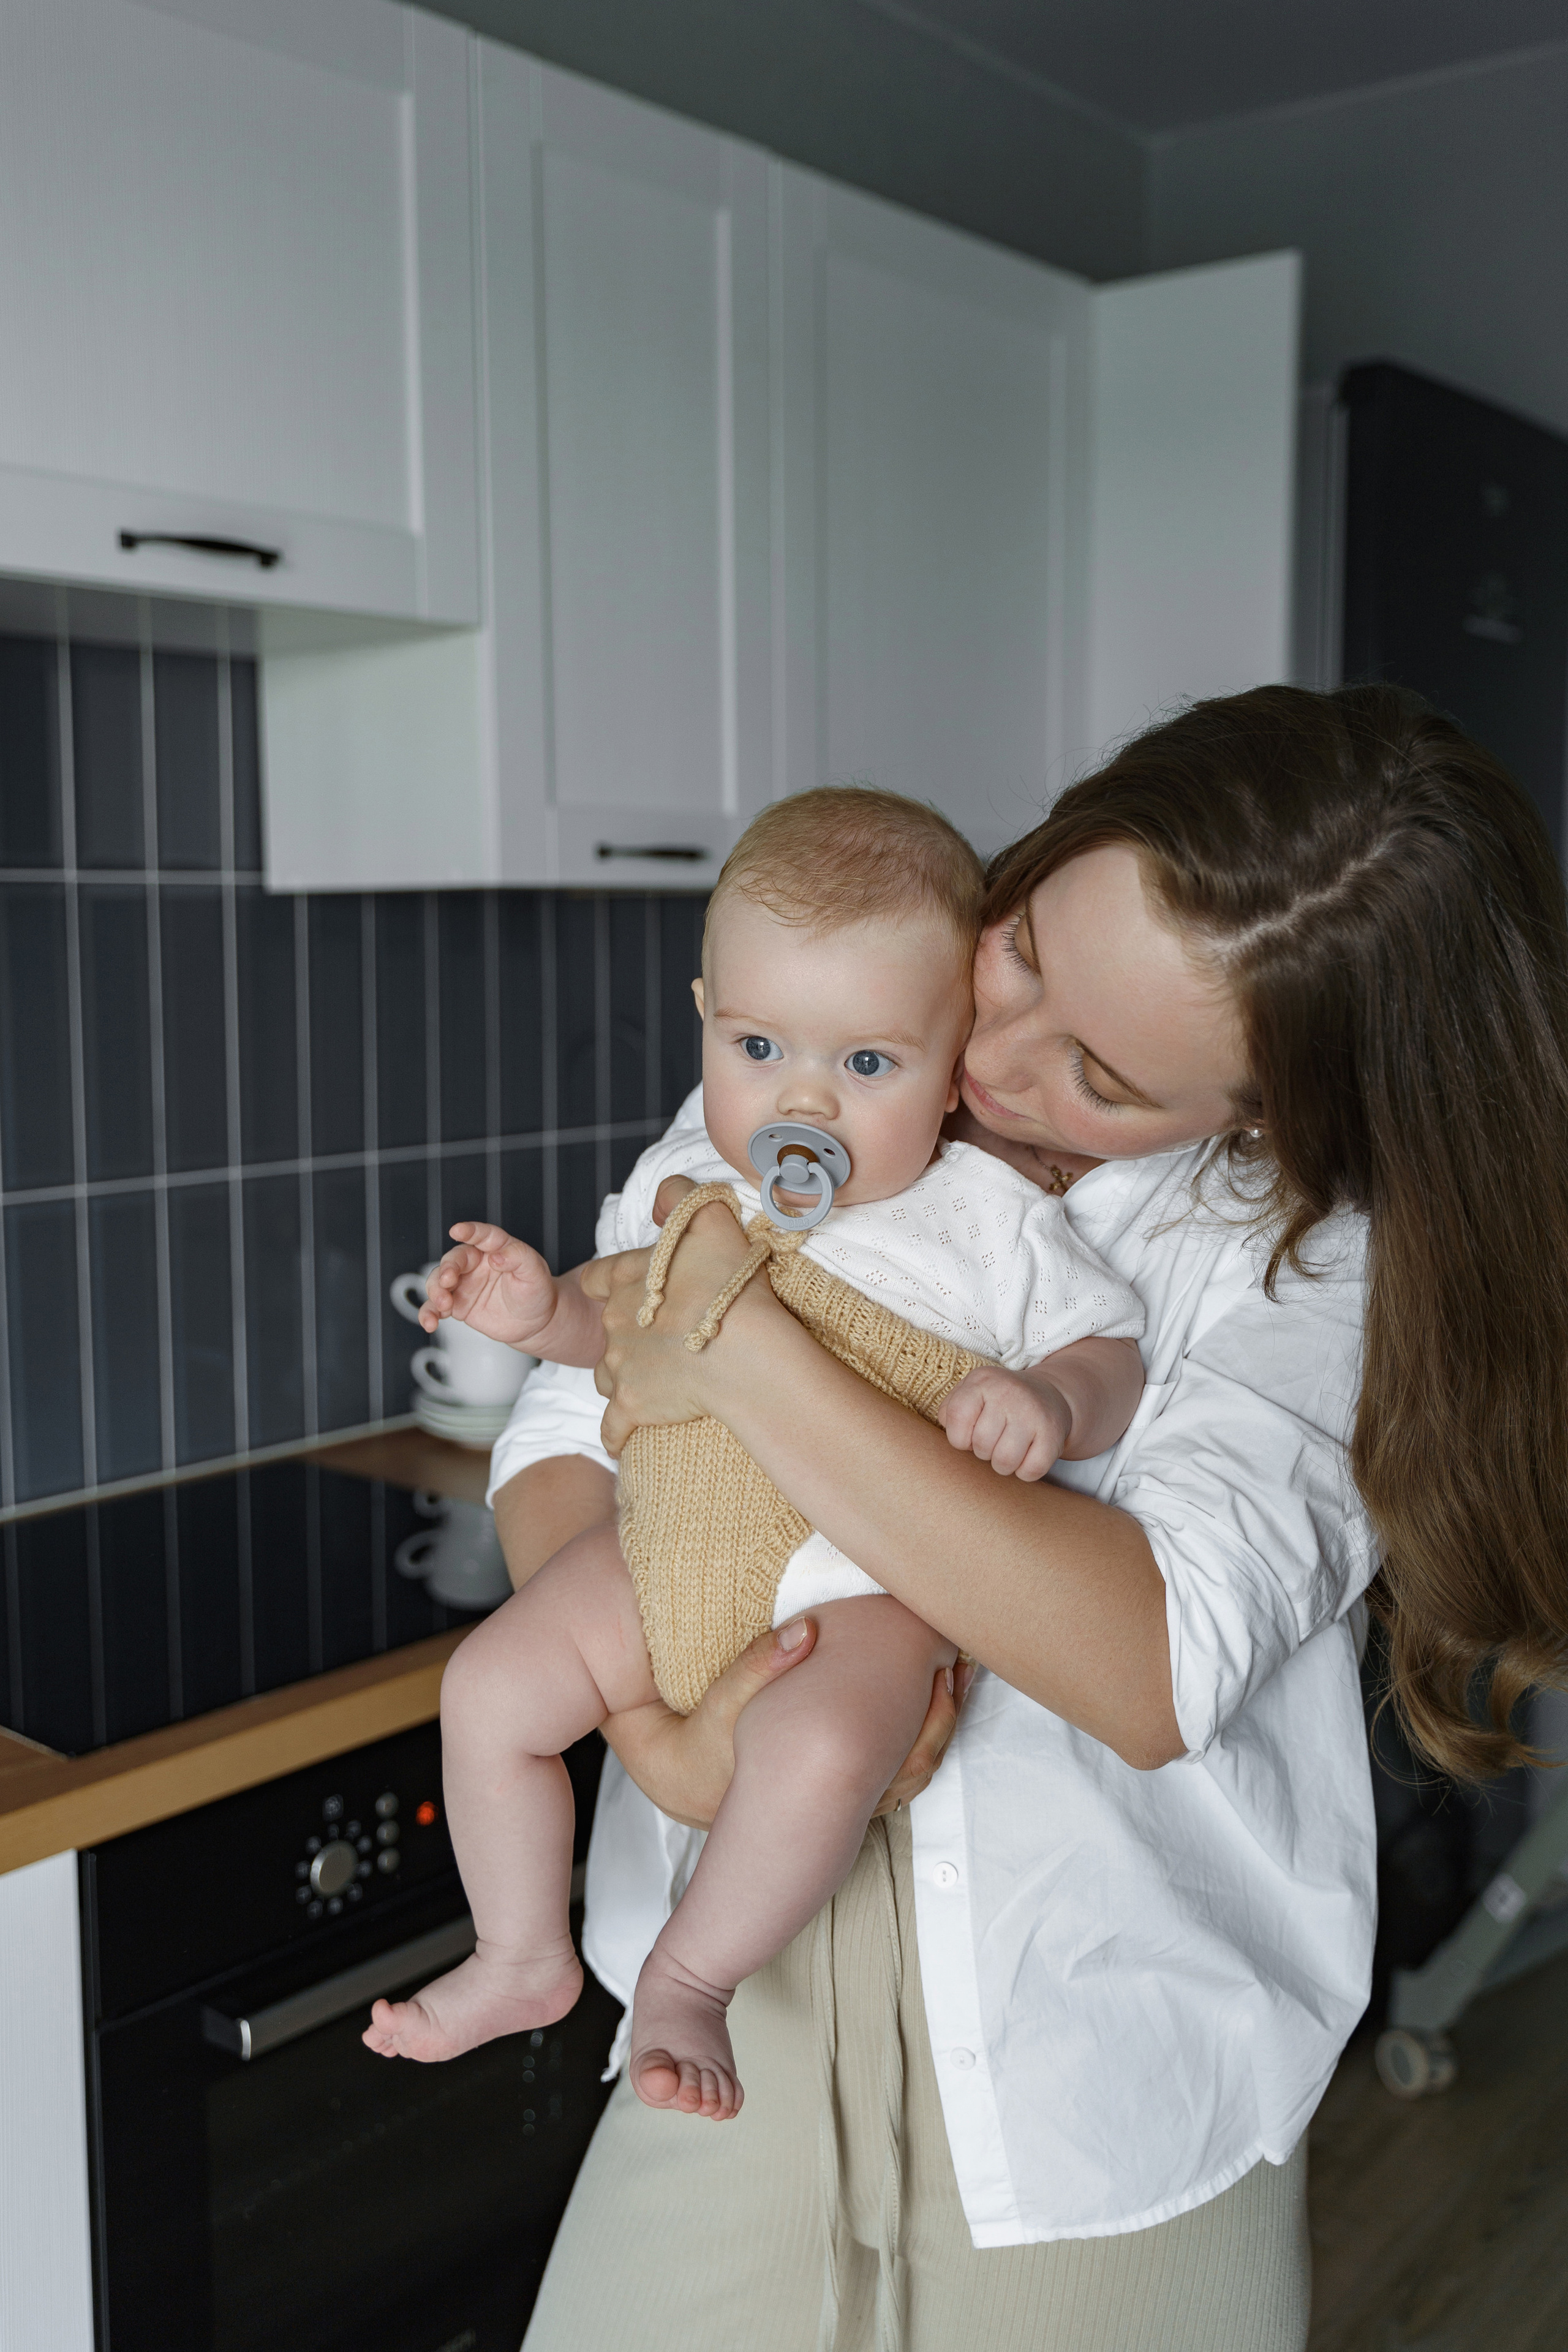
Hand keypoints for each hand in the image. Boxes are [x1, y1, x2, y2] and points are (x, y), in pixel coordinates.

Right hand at [420, 1222, 556, 1345]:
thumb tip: (497, 1257)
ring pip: (439, 1281)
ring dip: (435, 1291)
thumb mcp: (535, 1272)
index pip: (482, 1235)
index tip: (457, 1230)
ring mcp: (464, 1284)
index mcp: (496, 1248)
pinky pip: (436, 1306)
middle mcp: (476, 1263)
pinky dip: (429, 1313)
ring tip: (444, 1305)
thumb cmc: (536, 1291)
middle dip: (447, 1269)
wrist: (535, 1321)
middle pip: (453, 1260)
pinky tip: (430, 1322)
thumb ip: (518, 1258)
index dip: (469, 1231)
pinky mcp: (457, 1304)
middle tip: (449, 1281)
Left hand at [581, 1197, 768, 1453]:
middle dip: (628, 1334)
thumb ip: (681, 1196)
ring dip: (626, 1375)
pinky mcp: (632, 1406)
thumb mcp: (709, 1219)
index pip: (598, 1277)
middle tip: (665, 1338)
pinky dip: (617, 1432)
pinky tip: (625, 1436)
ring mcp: (620, 1366)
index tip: (632, 1290)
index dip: (613, 1282)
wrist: (740, 1350)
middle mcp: (613, 1322)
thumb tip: (663, 1193)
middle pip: (606, 1329)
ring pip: (608, 1373)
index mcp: (627, 1278)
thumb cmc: (729, 1283)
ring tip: (657, 1379)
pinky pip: (613, 1425)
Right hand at [603, 1623, 975, 1828]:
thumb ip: (760, 1663)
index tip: (946, 1657)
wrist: (686, 1782)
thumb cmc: (704, 1743)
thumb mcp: (722, 1702)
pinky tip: (924, 1700)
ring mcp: (845, 1797)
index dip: (934, 1707)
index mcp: (820, 1769)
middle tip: (962, 1660)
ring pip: (915, 1770)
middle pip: (920, 1760)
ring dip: (940, 1724)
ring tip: (954, 1675)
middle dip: (947, 1710)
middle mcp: (841, 1791)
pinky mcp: (841, 1792)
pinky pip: (899, 1773)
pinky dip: (921, 1738)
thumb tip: (806, 1628)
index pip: (900, 1748)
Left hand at [938, 1365, 1070, 1481]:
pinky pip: (1030, 1471)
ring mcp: (1033, 1412)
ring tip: (1009, 1449)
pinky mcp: (1053, 1434)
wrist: (1050, 1396)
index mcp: (982, 1381)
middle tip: (995, 1440)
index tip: (972, 1433)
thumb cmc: (1000, 1402)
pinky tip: (1028, 1454)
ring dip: (1003, 1465)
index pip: (956, 1422)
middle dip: (984, 1452)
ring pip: (1004, 1462)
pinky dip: (1025, 1471)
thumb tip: (948, 1429)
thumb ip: (950, 1410)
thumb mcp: (971, 1393)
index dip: (960, 1438)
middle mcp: (1008, 1392)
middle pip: (980, 1445)